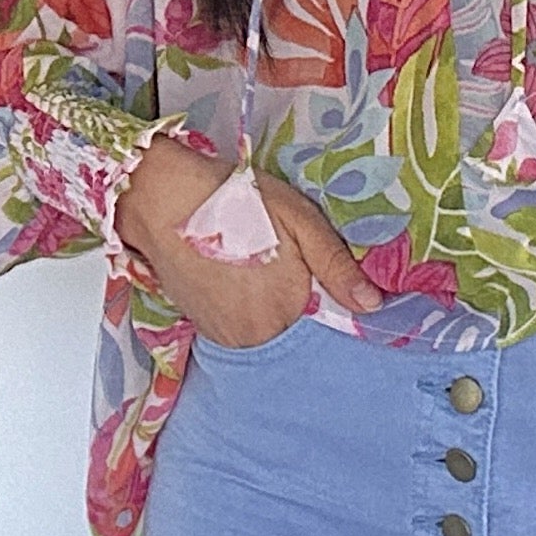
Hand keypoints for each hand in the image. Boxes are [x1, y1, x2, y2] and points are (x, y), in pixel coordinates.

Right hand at [116, 135, 385, 350]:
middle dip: (299, 305)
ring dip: (270, 310)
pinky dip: (245, 311)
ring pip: (267, 332)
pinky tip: (239, 279)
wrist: (163, 198)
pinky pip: (240, 330)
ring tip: (260, 270)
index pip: (327, 325)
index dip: (330, 302)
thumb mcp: (299, 220)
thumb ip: (336, 264)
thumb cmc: (235, 200)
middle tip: (284, 267)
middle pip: (296, 331)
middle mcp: (257, 335)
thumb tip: (373, 304)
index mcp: (288, 309)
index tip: (325, 282)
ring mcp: (228, 337)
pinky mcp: (205, 330)